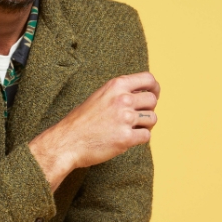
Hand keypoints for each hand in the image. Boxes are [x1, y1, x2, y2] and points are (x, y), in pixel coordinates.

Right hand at [28, 72, 159, 190]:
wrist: (66, 142)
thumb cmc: (81, 121)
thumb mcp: (99, 96)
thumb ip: (119, 93)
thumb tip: (142, 93)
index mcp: (116, 85)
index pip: (148, 79)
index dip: (154, 88)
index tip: (153, 95)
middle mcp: (122, 99)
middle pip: (152, 100)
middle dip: (148, 109)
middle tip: (137, 117)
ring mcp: (125, 119)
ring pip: (152, 118)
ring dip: (144, 125)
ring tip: (130, 129)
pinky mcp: (126, 138)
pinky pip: (146, 136)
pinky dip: (139, 138)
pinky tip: (126, 139)